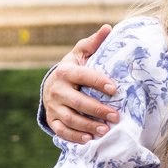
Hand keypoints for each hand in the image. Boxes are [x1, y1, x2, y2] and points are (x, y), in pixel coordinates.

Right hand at [46, 26, 120, 145]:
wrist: (51, 85)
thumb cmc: (72, 69)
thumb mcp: (79, 54)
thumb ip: (93, 43)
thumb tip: (108, 28)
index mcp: (66, 71)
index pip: (83, 76)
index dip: (98, 82)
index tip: (115, 89)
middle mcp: (57, 89)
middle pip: (77, 101)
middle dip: (97, 110)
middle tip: (116, 116)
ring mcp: (53, 106)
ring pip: (70, 118)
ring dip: (88, 126)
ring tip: (105, 130)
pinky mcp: (52, 120)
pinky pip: (62, 131)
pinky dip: (75, 136)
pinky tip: (90, 139)